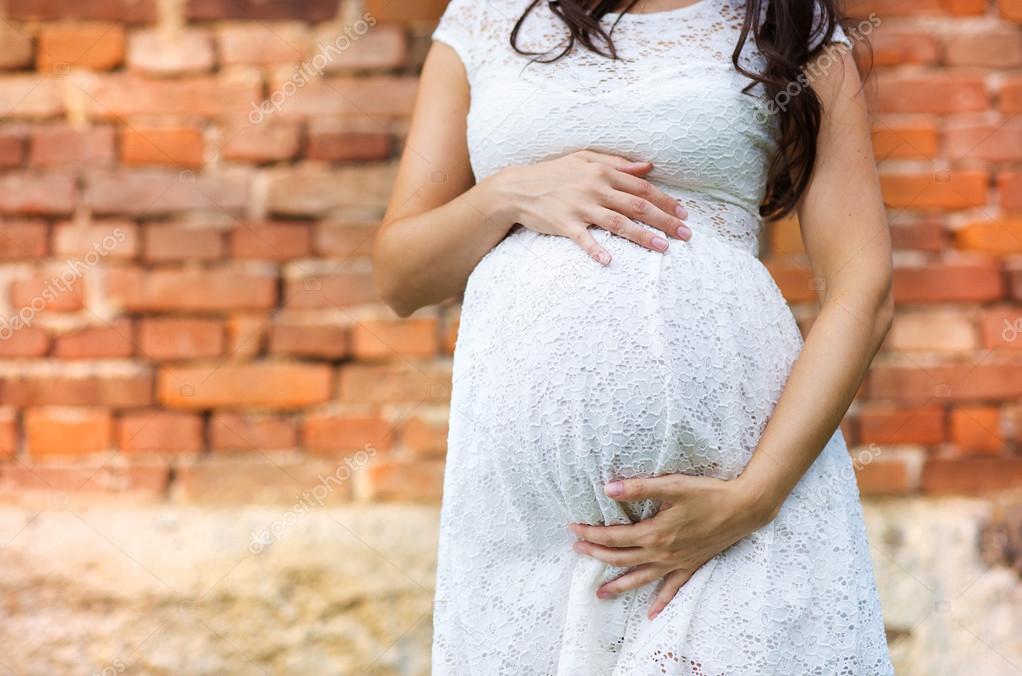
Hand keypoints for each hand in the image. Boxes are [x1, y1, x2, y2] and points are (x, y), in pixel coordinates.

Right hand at [483, 150, 690, 264]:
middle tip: (685, 235)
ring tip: (663, 248)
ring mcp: (580, 207)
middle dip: (664, 221)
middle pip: (638, 206)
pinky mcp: (564, 223)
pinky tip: (610, 261)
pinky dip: (596, 250)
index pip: (642, 188)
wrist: (517, 187)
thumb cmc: (554, 173)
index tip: (683, 214)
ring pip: (618, 223)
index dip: (665, 201)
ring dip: (643, 236)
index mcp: (603, 172)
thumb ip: (617, 163)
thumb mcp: (585, 159)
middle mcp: (595, 188)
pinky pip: (584, 239)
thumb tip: (647, 166)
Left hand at [568, 473, 779, 619]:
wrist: (743, 509)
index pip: (613, 537)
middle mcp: (662, 553)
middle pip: (621, 558)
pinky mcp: (690, 565)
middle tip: (577, 551)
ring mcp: (676, 562)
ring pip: (640, 578)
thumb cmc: (708, 494)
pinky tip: (652, 613)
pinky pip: (672, 588)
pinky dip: (661, 602)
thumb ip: (640, 488)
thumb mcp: (672, 486)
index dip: (591, 534)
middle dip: (596, 555)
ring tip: (600, 594)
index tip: (574, 528)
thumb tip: (609, 488)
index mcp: (654, 533)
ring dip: (618, 586)